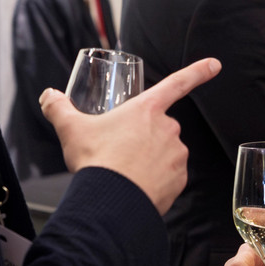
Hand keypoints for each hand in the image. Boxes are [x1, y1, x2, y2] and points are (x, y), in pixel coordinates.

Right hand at [41, 57, 220, 213]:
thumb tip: (49, 96)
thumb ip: (59, 108)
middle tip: (120, 150)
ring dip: (150, 158)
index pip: (178, 82)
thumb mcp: (71, 129)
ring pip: (165, 152)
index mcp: (146, 108)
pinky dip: (157, 179)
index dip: (198, 71)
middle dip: (143, 137)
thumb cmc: (96, 161)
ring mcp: (177, 154)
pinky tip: (138, 185)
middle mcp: (168, 128)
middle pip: (159, 126)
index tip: (215, 64)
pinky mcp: (180, 180)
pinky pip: (170, 176)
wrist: (110, 201)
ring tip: (126, 171)